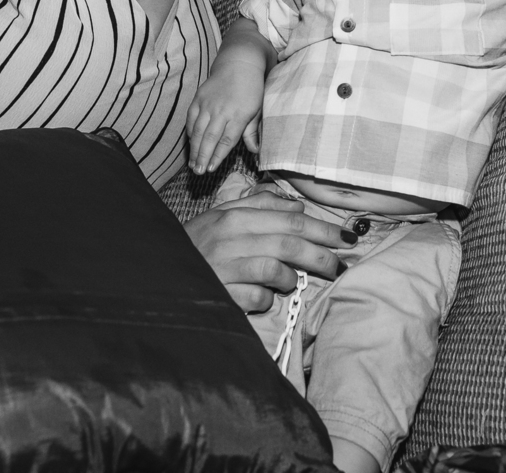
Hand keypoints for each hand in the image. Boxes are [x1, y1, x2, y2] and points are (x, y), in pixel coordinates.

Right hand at [183, 190, 355, 311]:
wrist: (158, 271)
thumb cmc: (197, 244)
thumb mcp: (222, 217)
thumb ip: (259, 206)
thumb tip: (296, 206)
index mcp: (235, 217)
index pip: (291, 219)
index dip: (323, 228)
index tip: (346, 238)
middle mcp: (231, 239)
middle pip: (290, 243)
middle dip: (322, 255)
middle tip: (339, 265)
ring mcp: (225, 267)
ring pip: (276, 269)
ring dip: (292, 278)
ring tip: (292, 282)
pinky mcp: (221, 295)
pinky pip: (258, 298)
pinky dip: (268, 299)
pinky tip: (264, 296)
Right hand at [185, 60, 264, 174]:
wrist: (239, 63)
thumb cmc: (252, 89)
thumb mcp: (258, 110)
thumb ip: (252, 132)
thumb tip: (255, 152)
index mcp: (238, 114)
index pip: (226, 140)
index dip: (218, 156)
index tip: (212, 168)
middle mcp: (221, 110)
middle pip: (209, 138)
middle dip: (203, 156)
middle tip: (198, 171)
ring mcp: (208, 104)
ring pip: (198, 130)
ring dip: (194, 148)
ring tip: (192, 163)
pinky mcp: (199, 98)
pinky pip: (191, 118)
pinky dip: (190, 132)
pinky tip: (190, 143)